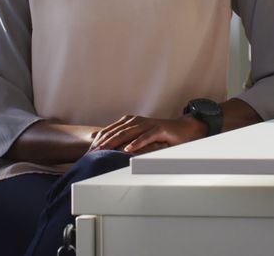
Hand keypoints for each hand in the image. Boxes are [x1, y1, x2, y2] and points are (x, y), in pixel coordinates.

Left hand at [89, 115, 206, 153]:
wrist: (184, 130)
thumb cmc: (161, 136)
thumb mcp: (140, 138)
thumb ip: (125, 140)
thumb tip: (107, 146)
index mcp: (131, 122)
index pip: (111, 130)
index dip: (100, 139)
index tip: (89, 150)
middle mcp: (137, 121)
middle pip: (117, 131)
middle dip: (103, 142)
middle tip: (92, 152)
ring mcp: (148, 124)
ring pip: (128, 133)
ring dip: (115, 142)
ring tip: (104, 150)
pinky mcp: (159, 130)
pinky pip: (145, 137)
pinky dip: (136, 143)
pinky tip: (128, 150)